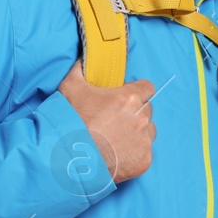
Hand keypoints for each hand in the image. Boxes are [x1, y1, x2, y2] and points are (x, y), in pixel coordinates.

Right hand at [57, 60, 154, 182]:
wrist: (68, 159)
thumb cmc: (70, 120)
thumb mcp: (70, 86)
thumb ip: (81, 68)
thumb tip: (86, 57)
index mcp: (129, 98)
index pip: (147, 87)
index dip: (136, 91)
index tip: (124, 97)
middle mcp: (141, 118)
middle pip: (147, 109)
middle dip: (135, 112)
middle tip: (115, 119)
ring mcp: (144, 141)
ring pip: (148, 131)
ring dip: (137, 131)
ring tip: (116, 137)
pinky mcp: (144, 160)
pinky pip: (145, 151)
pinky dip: (134, 152)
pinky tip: (117, 152)